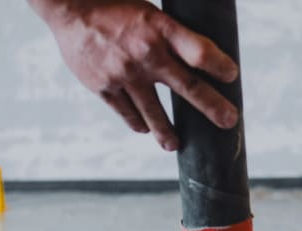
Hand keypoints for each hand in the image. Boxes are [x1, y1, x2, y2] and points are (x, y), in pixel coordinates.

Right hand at [33, 0, 239, 150]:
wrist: (69, 7)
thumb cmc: (114, 8)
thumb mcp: (149, 13)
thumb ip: (171, 36)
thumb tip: (198, 59)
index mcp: (160, 28)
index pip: (200, 51)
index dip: (219, 65)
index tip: (231, 76)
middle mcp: (146, 53)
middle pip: (188, 87)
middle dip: (212, 107)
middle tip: (228, 121)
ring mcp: (125, 74)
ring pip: (154, 112)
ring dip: (168, 132)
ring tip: (175, 145)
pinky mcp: (104, 87)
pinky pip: (126, 112)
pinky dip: (137, 122)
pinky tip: (144, 128)